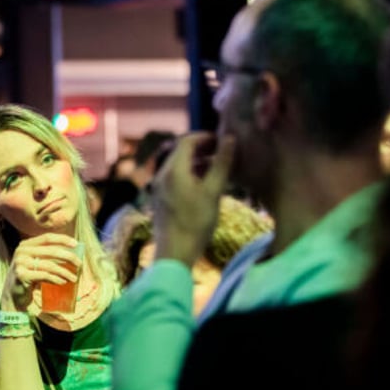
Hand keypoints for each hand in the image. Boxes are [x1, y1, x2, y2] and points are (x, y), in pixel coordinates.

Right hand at [1, 233, 80, 311]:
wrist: (13, 294)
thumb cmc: (29, 277)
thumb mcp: (36, 262)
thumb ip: (48, 256)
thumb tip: (72, 254)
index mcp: (26, 244)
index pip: (47, 237)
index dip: (63, 239)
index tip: (76, 244)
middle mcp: (21, 251)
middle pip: (51, 251)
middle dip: (69, 257)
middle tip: (80, 264)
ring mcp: (20, 263)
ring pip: (49, 265)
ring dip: (65, 272)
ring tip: (74, 278)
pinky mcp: (21, 275)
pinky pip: (44, 275)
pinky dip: (56, 279)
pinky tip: (63, 282)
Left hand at [151, 132, 234, 264]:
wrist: (174, 252)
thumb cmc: (196, 222)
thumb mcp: (213, 191)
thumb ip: (221, 163)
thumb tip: (230, 139)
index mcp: (173, 169)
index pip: (187, 141)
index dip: (205, 137)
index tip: (223, 140)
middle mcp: (162, 174)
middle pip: (181, 152)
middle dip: (202, 149)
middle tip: (222, 152)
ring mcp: (159, 187)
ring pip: (178, 166)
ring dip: (197, 162)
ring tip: (217, 169)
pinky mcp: (160, 198)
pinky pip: (175, 178)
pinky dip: (190, 174)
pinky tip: (204, 186)